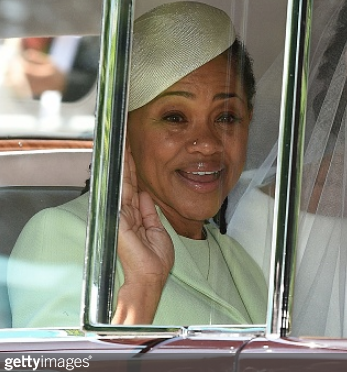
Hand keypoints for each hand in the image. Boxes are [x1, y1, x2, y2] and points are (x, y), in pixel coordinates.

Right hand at [118, 142, 173, 283]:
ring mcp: (120, 216)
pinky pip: (121, 193)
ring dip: (123, 165)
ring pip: (123, 184)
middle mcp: (125, 215)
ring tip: (123, 146)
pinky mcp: (118, 218)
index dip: (133, 173)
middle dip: (126, 163)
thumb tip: (146, 195)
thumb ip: (150, 212)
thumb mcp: (157, 230)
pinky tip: (121, 165)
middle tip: (125, 143)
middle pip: (126, 183)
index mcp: (135, 218)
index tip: (132, 156)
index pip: (133, 190)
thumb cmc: (154, 260)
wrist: (150, 276)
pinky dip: (121, 179)